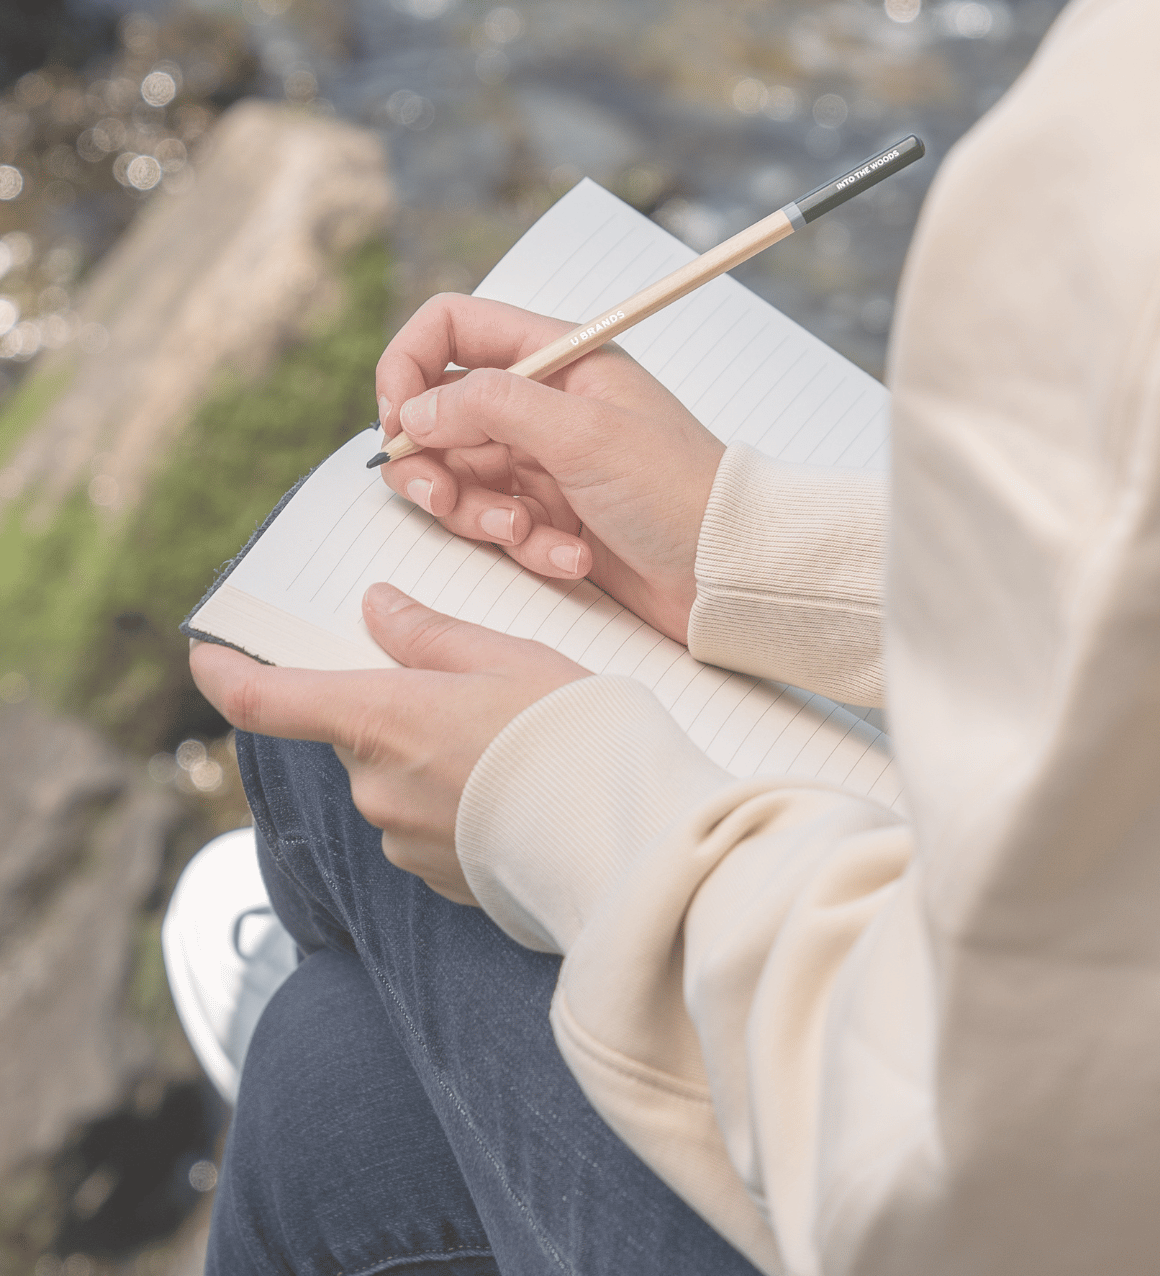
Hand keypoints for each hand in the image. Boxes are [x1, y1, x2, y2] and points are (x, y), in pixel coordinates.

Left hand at [190, 584, 588, 902]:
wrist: (624, 838)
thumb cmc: (569, 731)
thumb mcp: (506, 655)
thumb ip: (429, 634)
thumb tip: (377, 610)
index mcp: (380, 719)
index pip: (266, 701)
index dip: (224, 675)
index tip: (206, 654)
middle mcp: (375, 785)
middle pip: (353, 733)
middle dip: (392, 708)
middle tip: (466, 687)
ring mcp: (401, 839)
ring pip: (390, 778)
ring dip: (428, 756)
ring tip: (509, 743)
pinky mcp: (435, 878)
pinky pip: (423, 824)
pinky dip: (454, 801)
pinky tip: (514, 789)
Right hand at [374, 295, 725, 643]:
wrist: (729, 570)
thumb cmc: (678, 489)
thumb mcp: (582, 434)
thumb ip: (490, 407)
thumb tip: (414, 410)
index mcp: (557, 356)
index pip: (451, 329)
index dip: (408, 368)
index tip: (398, 423)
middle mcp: (543, 402)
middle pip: (438, 413)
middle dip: (431, 462)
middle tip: (444, 497)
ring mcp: (543, 460)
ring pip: (458, 476)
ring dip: (478, 512)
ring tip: (524, 531)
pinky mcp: (548, 515)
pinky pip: (496, 524)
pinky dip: (524, 545)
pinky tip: (571, 555)